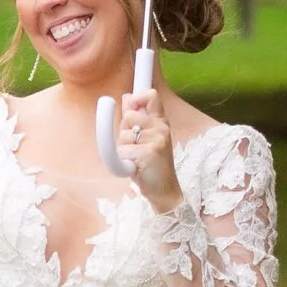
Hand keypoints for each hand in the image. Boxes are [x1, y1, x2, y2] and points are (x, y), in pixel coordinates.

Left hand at [118, 87, 182, 210]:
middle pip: (129, 115)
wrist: (164, 190)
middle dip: (124, 131)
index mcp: (161, 122)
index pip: (151, 96)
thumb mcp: (145, 138)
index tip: (130, 103)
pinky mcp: (149, 153)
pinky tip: (136, 167)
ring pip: (123, 134)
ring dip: (123, 148)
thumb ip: (136, 119)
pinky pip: (123, 150)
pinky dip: (124, 160)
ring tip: (136, 158)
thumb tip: (126, 97)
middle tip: (134, 146)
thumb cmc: (151, 164)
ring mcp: (156, 140)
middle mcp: (161, 128)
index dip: (137, 96)